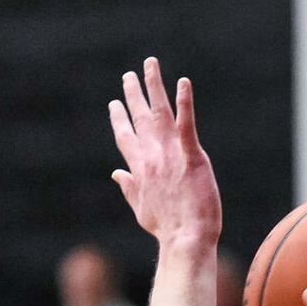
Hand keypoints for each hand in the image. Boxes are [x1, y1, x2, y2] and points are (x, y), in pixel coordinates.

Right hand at [107, 58, 220, 248]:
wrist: (185, 241)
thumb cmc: (167, 229)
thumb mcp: (142, 209)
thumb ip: (129, 188)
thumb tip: (117, 174)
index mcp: (140, 170)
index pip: (126, 138)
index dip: (119, 120)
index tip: (114, 104)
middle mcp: (151, 158)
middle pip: (140, 119)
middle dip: (133, 96)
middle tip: (128, 75)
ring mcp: (170, 156)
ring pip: (160, 114)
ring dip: (154, 87)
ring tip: (150, 65)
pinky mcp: (192, 157)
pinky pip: (187, 125)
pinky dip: (185, 103)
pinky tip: (183, 83)